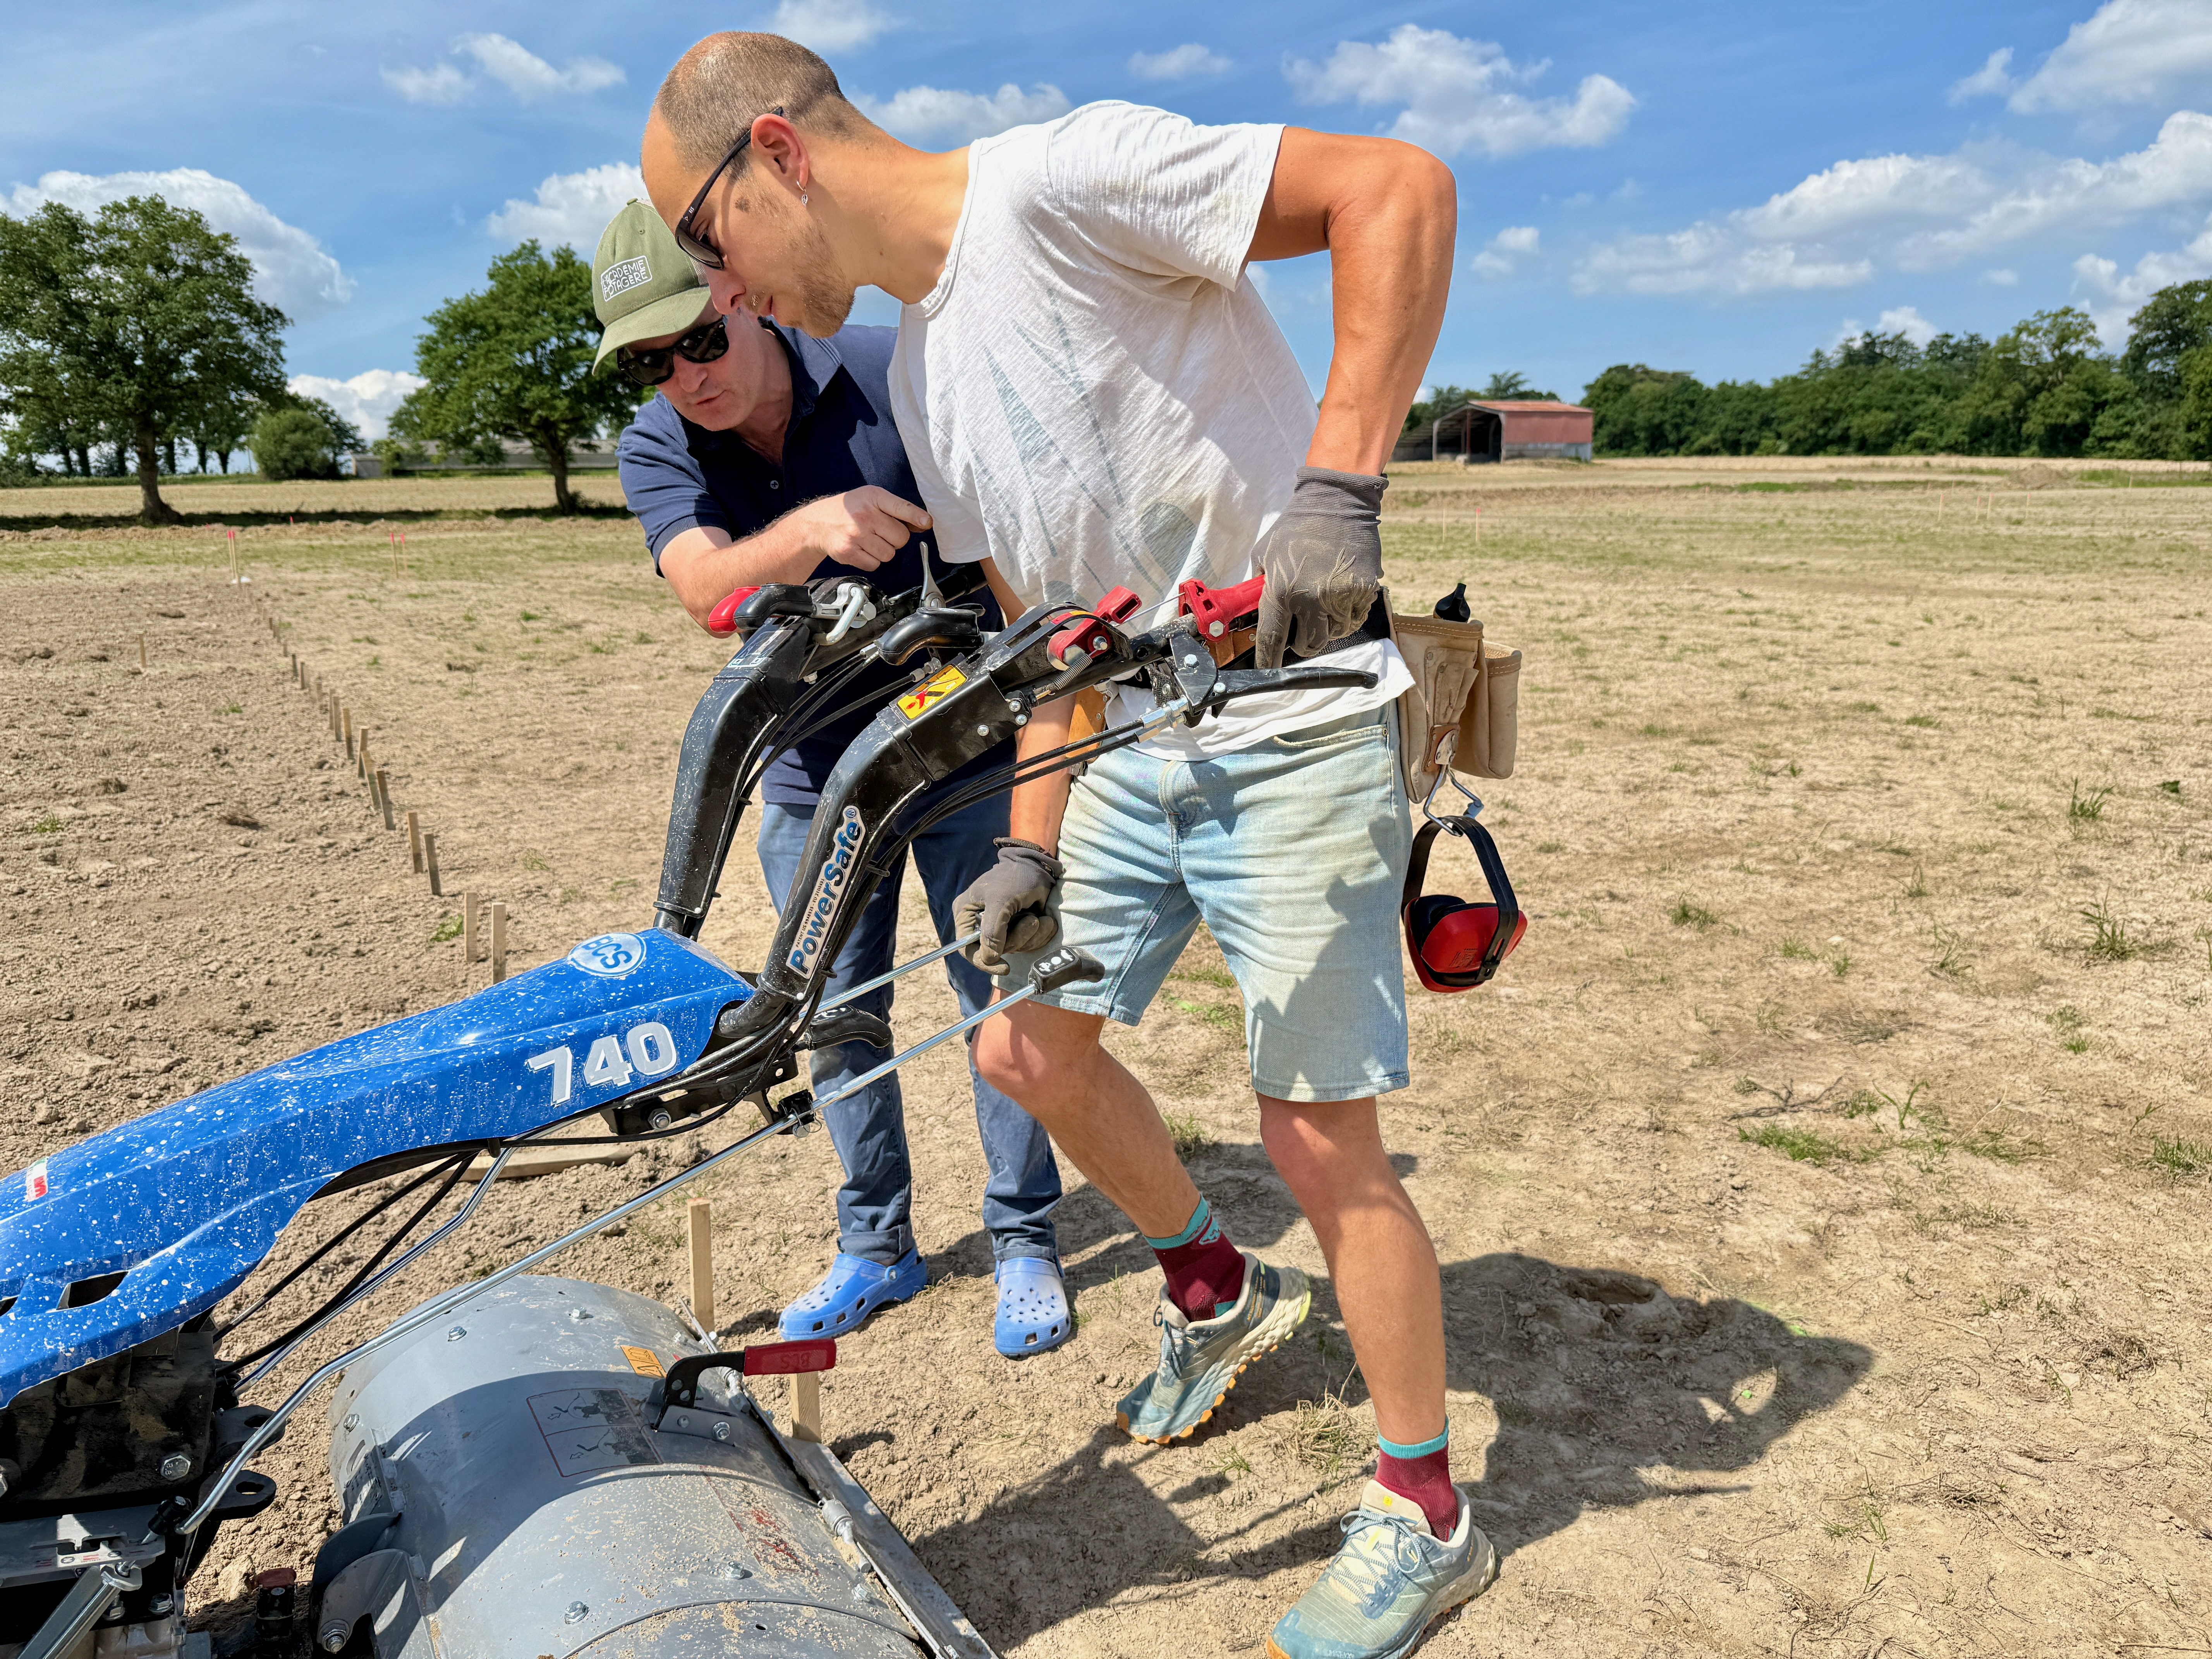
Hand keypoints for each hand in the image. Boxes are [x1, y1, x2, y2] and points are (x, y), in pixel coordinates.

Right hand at [787, 486, 930, 570]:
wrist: (819, 523)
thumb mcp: (872, 498)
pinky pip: (875, 564)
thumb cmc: (850, 510)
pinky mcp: (848, 552)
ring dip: (884, 550)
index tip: (927, 522)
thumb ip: (896, 509)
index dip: (916, 517)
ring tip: (870, 540)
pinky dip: (872, 560)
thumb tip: (923, 523)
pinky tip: (862, 549)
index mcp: (873, 497)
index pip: (901, 508)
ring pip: (889, 554)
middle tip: (881, 532)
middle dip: (895, 538)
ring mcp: (855, 535)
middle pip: (901, 538)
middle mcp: (864, 515)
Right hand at [953, 838, 1062, 974]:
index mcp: (967, 914)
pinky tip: (1046, 920)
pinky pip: (1028, 944)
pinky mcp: (1019, 928)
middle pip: (994, 951)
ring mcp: (1001, 927)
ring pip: (1014, 948)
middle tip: (1030, 920)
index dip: (984, 961)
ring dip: (1031, 936)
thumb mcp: (1001, 900)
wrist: (1040, 866)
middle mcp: (981, 924)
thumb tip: (989, 957)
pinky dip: (1040, 935)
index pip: (967, 948)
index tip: (1004, 966)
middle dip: (1017, 939)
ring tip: (1039, 917)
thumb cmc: (1015, 877)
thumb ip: (991, 930)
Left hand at [1252, 467, 1386, 668]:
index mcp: (1282, 591)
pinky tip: (1339, 599)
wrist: (1337, 503)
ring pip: (1332, 635)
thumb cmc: (1296, 528)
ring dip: (1325, 629)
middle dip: (1301, 644)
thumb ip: (1258, 587)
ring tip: (1321, 607)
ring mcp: (1341, 597)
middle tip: (1300, 632)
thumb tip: (1253, 613)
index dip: (1268, 660)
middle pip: (1308, 645)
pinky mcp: (1363, 591)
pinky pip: (1354, 620)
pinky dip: (1345, 617)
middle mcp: (1311, 598)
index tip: (1266, 670)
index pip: (1272, 639)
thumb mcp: (1264, 554)